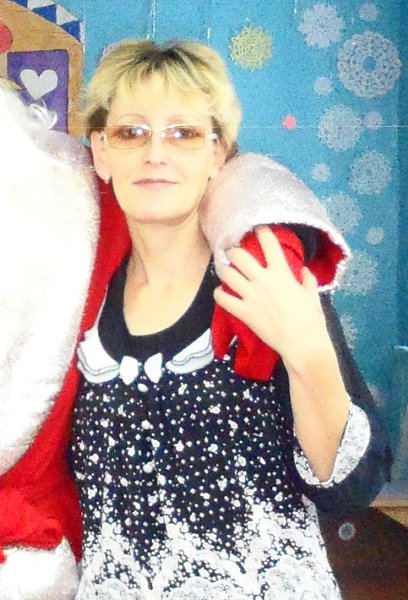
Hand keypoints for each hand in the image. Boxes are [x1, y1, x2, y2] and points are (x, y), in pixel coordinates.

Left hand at [214, 226, 329, 365]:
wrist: (302, 343)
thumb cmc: (311, 319)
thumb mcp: (312, 294)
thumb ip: (306, 279)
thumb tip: (303, 271)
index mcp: (281, 272)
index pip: (268, 243)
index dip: (261, 232)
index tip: (257, 229)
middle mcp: (263, 280)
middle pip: (239, 256)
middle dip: (233, 251)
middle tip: (232, 252)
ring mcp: (251, 296)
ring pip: (227, 274)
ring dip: (223, 269)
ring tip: (223, 268)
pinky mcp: (243, 312)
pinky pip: (223, 299)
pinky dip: (219, 294)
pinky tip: (221, 293)